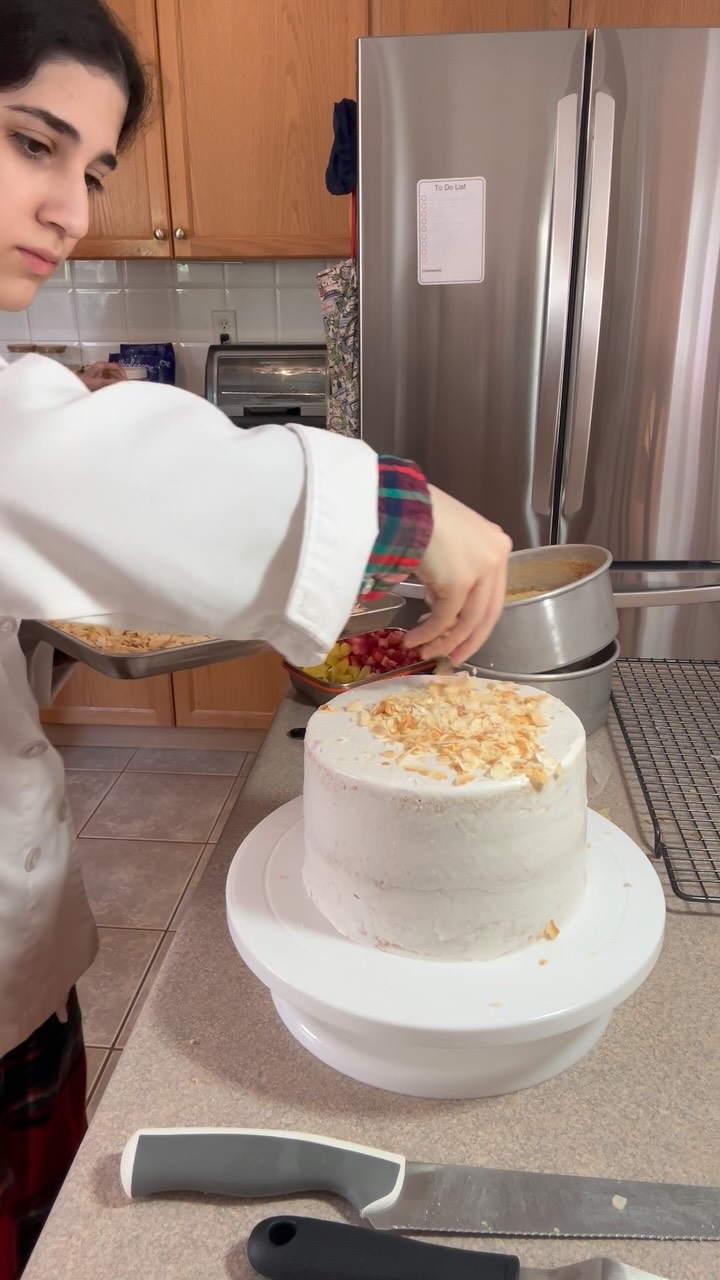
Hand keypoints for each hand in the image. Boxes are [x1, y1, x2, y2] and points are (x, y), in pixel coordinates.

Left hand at [78, 361, 125, 391]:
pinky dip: (113, 384)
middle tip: (124, 385)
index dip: (122, 373)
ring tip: (120, 388)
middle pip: (116, 371)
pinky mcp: (100, 378)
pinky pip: (110, 380)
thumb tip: (122, 382)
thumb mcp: (98, 382)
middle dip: (120, 378)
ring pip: (113, 376)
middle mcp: (101, 367)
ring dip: (117, 381)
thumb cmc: (84, 383)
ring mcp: (101, 373)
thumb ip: (111, 382)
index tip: (126, 381)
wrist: (74, 387)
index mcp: (101, 365)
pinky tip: (114, 389)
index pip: (117, 366)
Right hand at [405, 485, 511, 664]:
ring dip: (443, 641)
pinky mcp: (460, 582)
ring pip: (467, 621)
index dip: (478, 624)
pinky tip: (414, 639)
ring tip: (423, 651)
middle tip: (450, 658)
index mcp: (496, 546)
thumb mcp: (447, 543)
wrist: (402, 504)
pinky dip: (429, 634)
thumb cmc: (417, 515)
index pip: (493, 595)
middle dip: (466, 641)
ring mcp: (481, 570)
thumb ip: (454, 571)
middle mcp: (495, 557)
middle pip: (487, 613)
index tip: (463, 641)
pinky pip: (445, 618)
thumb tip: (438, 600)